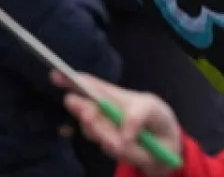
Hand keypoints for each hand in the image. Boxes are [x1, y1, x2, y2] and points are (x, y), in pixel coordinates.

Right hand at [57, 72, 182, 175]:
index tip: (56, 75)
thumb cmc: (157, 118)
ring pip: (95, 131)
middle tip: (88, 114)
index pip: (91, 86)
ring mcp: (106, 131)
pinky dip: (118, 146)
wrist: (167, 146)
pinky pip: (109, 146)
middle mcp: (105, 113)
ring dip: (105, 133)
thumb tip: (121, 135)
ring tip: (119, 139)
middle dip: (84, 111)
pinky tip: (125, 146)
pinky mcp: (111, 148)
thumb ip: (137, 116)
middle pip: (86, 110)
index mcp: (115, 96)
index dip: (73, 80)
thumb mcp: (153, 109)